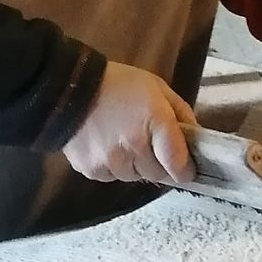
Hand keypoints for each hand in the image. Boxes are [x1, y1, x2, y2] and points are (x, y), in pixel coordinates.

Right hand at [63, 62, 194, 184]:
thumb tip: (194, 137)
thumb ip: (180, 112)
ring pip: (135, 177)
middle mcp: (135, 147)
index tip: (187, 171)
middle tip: (150, 146)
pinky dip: (115, 167)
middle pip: (157, 175)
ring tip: (124, 142)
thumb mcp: (156, 88)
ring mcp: (112, 162)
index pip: (178, 164)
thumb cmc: (118, 84)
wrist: (67, 89)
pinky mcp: (93, 171)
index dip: (186, 171)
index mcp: (155, 124)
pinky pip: (113, 177)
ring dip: (135, 166)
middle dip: (159, 164)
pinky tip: (107, 146)